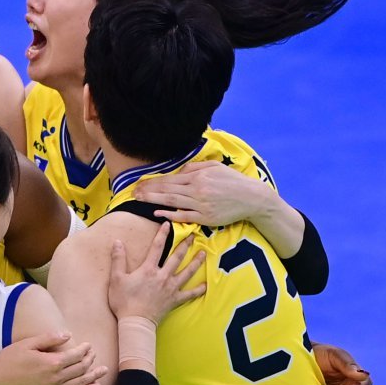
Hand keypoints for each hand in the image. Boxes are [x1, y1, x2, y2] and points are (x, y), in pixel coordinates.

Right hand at [0, 335, 107, 384]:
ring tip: (103, 370)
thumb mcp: (28, 344)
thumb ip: (49, 338)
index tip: (88, 345)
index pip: (75, 355)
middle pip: (80, 368)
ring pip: (80, 383)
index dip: (84, 349)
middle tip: (95, 354)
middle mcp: (56, 378)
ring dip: (93, 376)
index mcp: (51, 362)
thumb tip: (68, 335)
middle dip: (90, 360)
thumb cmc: (9, 359)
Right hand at [107, 224, 205, 324]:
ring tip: (204, 253)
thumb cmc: (124, 301)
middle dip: (185, 245)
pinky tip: (205, 285)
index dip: (162, 234)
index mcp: (149, 269)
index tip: (167, 225)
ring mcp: (171, 288)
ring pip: (187, 272)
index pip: (157, 247)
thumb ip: (118, 259)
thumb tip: (118, 242)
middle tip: (193, 236)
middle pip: (177, 257)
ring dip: (196, 262)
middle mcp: (163, 276)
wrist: (135, 322)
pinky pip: (189, 294)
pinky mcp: (174, 300)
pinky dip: (198, 290)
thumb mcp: (116, 279)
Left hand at [133, 160, 273, 226]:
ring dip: (153, 201)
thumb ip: (195, 167)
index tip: (139, 184)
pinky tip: (157, 212)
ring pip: (172, 202)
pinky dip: (170, 214)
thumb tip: (179, 170)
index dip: (153, 182)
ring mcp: (201, 204)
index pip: (170, 179)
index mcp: (198, 176)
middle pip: (167, 190)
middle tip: (133, 193)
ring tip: (139, 200)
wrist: (252, 198)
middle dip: (148, 191)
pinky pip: (184, 216)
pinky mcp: (206, 217)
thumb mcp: (215, 167)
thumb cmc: (233, 181)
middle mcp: (197, 189)